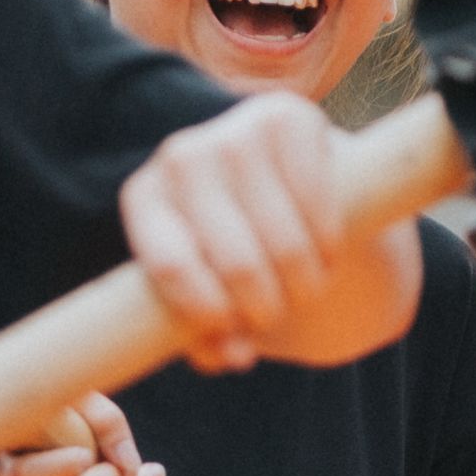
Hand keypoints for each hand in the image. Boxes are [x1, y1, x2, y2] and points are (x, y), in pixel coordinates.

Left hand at [120, 96, 421, 373]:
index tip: (236, 342)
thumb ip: (211, 330)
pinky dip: (330, 246)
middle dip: (265, 308)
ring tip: (306, 290)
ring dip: (304, 285)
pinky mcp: (290, 118)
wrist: (282, 175)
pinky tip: (327, 255)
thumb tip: (232, 357)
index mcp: (145, 199)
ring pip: (284, 242)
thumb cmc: (235, 245)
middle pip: (234, 262)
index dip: (206, 315)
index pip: (169, 266)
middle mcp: (181, 156)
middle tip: (278, 317)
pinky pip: (320, 206)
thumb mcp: (212, 287)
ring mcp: (234, 130)